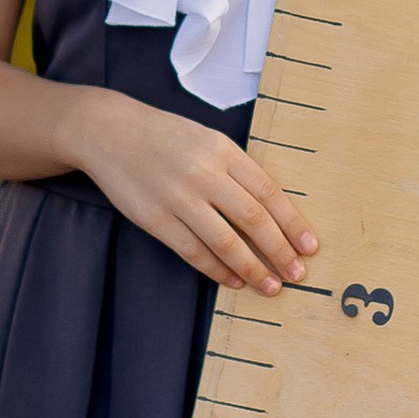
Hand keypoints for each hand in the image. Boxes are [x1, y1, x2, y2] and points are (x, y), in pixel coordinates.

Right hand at [66, 88, 315, 296]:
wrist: (108, 131)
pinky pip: (193, 251)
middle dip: (280, 251)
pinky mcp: (155, 218)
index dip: (293, 223)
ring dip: (253, 268)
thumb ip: (236, 169)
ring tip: (270, 286)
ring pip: (226, 241)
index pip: (268, 192)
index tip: (310, 247)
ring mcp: (178, 197)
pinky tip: (234, 280)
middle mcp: (204, 172)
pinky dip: (217, 270)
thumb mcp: (206, 139)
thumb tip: (271, 212)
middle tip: (297, 274)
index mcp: (222, 149)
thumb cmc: (164, 136)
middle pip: (253, 219)